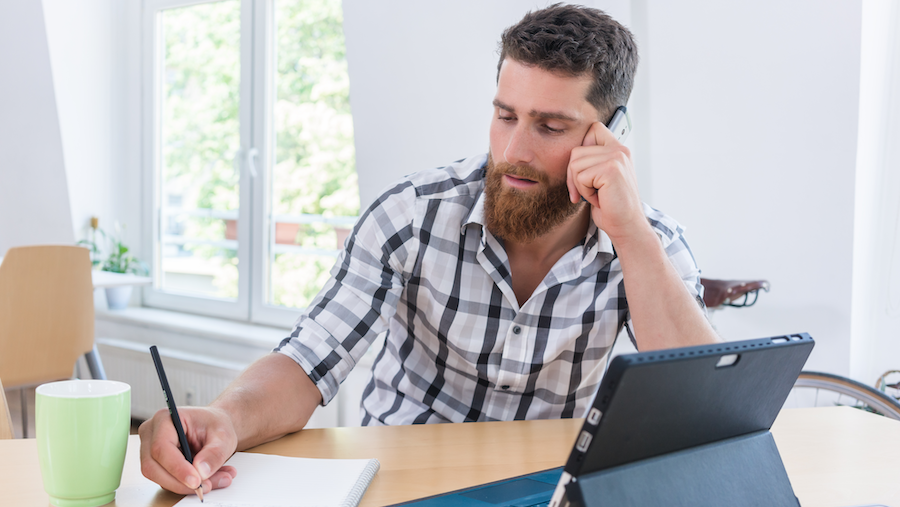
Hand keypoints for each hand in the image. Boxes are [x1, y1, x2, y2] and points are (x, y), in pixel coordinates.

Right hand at [139, 406, 237, 495]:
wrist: (215, 426)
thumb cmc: (215, 425)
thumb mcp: (223, 436)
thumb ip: (214, 453)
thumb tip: (202, 472)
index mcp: (165, 419)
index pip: (161, 447)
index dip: (177, 468)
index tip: (196, 482)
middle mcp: (152, 434)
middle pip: (153, 467)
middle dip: (180, 482)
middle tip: (206, 487)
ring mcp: (150, 450)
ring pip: (159, 478)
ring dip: (186, 486)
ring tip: (216, 480)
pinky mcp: (157, 464)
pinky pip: (167, 481)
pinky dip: (187, 485)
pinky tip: (209, 480)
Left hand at [567, 121, 648, 242]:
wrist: (626, 226)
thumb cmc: (611, 205)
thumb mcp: (601, 178)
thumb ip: (592, 161)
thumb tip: (570, 154)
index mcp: (619, 149)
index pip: (593, 129)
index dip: (582, 147)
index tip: (585, 170)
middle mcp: (620, 150)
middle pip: (576, 151)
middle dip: (574, 176)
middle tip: (587, 191)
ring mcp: (616, 158)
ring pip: (575, 165)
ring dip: (580, 185)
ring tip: (597, 194)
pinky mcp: (611, 170)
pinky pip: (580, 177)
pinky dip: (585, 192)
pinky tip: (600, 198)